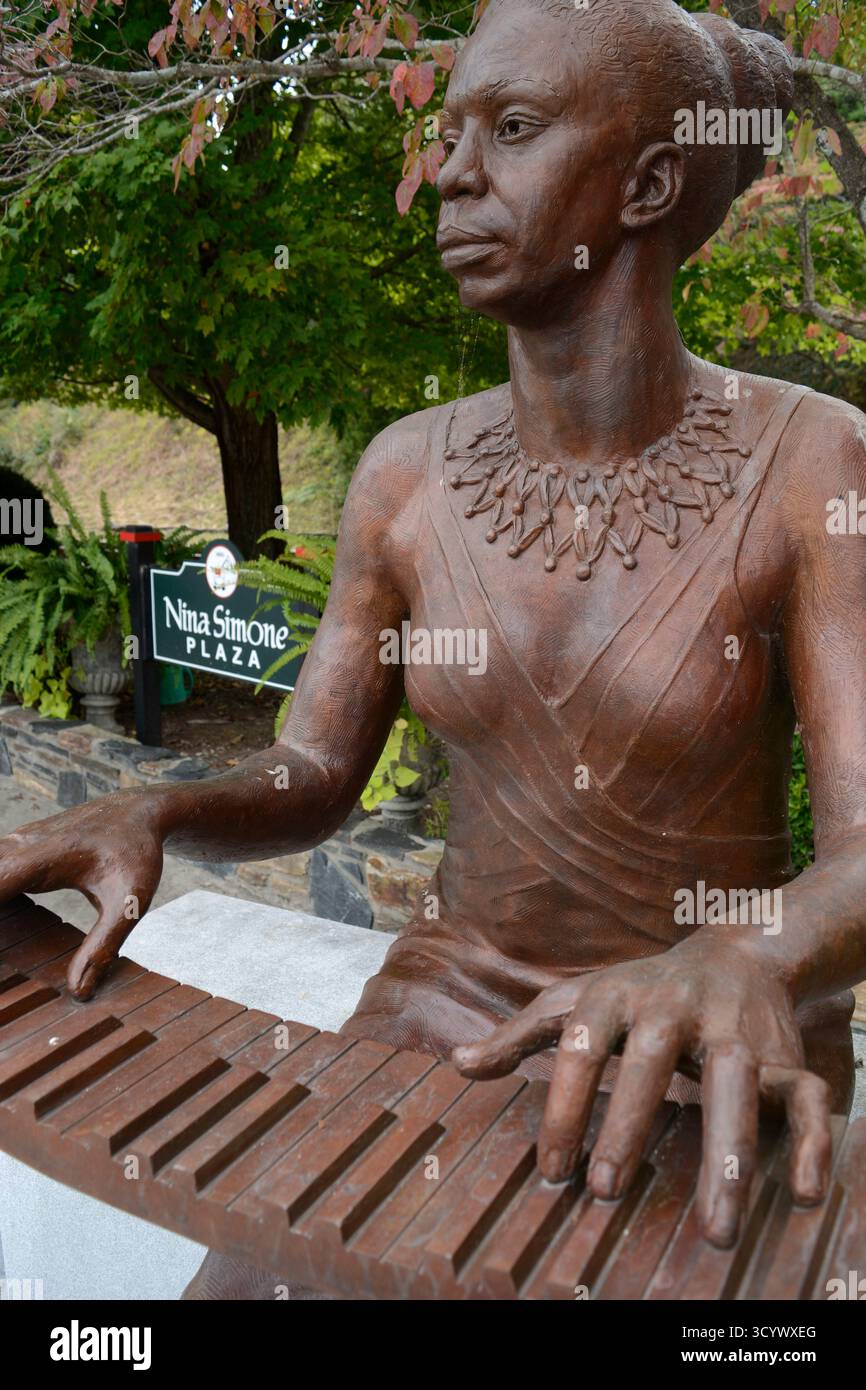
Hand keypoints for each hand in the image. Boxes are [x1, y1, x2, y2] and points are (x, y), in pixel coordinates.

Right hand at [0, 791, 164, 999]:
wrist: (138, 812)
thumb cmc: (136, 852)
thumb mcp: (130, 903)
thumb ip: (104, 946)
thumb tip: (78, 992)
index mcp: (43, 858)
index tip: (1, 951)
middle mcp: (20, 846)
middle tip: (7, 957)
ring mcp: (14, 843)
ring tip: (8, 950)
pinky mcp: (15, 849)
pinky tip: (9, 930)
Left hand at [452, 934, 831, 1247]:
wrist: (735, 952)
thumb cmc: (640, 992)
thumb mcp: (577, 1000)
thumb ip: (520, 1034)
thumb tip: (456, 1063)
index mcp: (615, 996)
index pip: (580, 1047)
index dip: (564, 1106)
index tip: (552, 1170)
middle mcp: (673, 1006)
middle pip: (649, 1061)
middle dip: (628, 1124)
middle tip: (606, 1191)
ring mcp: (732, 1028)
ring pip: (732, 1081)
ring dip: (728, 1151)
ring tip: (716, 1225)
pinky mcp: (784, 1054)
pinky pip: (807, 1096)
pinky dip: (813, 1142)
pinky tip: (805, 1193)